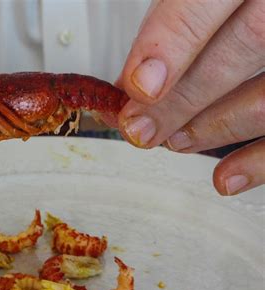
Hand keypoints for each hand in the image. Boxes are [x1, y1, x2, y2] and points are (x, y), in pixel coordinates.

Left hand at [115, 0, 263, 195]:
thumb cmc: (238, 3)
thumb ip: (176, 26)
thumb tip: (132, 85)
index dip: (171, 43)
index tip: (139, 86)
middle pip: (242, 47)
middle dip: (180, 98)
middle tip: (139, 129)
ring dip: (212, 128)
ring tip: (174, 142)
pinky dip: (259, 162)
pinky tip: (225, 178)